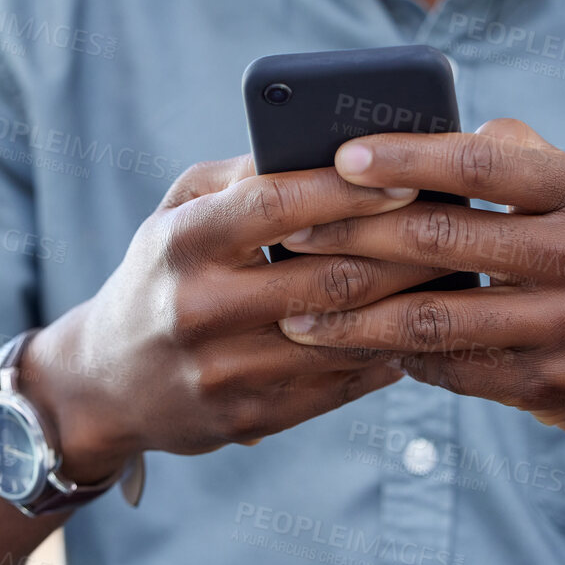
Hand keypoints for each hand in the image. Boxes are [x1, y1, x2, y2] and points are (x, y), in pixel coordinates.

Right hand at [19, 154, 448, 477]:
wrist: (107, 383)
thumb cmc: (162, 274)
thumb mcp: (178, 212)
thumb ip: (244, 177)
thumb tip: (329, 145)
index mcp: (182, 242)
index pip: (279, 206)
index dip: (351, 190)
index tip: (410, 175)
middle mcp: (200, 309)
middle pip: (329, 277)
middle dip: (402, 252)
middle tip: (458, 231)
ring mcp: (224, 372)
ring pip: (345, 337)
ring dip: (407, 308)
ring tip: (452, 279)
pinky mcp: (249, 419)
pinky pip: (339, 385)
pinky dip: (387, 355)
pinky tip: (419, 330)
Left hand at [272, 119, 564, 452]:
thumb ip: (518, 158)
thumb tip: (431, 130)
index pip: (481, 162)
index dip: (405, 157)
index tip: (339, 155)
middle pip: (444, 238)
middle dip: (354, 235)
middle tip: (290, 236)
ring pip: (437, 318)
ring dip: (356, 318)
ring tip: (296, 316)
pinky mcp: (554, 385)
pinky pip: (454, 371)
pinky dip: (398, 359)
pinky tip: (355, 352)